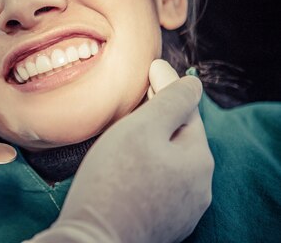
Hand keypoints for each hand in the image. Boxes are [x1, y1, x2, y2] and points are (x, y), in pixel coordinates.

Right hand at [28, 60, 212, 242]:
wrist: (93, 237)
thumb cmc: (114, 179)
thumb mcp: (142, 128)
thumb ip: (169, 100)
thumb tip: (190, 82)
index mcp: (198, 160)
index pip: (187, 110)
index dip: (166, 86)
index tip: (151, 66)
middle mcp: (198, 187)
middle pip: (178, 137)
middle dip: (159, 115)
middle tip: (135, 96)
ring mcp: (181, 209)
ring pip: (167, 162)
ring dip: (152, 143)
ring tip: (126, 130)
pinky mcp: (161, 222)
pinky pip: (157, 184)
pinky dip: (145, 168)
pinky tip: (125, 165)